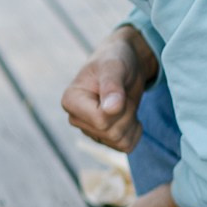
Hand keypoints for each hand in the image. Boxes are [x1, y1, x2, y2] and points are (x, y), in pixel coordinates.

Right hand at [61, 26, 155, 152]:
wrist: (126, 63)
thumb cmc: (116, 59)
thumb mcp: (115, 67)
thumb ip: (112, 86)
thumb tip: (110, 109)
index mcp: (71, 100)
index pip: (100, 120)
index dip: (119, 107)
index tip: (118, 87)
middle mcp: (76, 119)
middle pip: (111, 133)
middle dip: (127, 113)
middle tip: (124, 93)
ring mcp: (89, 130)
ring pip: (120, 142)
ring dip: (131, 121)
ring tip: (125, 102)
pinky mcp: (103, 138)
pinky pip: (126, 147)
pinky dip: (135, 131)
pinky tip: (129, 114)